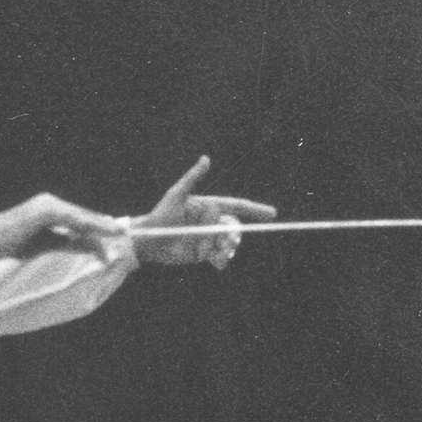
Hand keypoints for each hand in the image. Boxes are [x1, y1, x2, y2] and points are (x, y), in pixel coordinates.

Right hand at [0, 193, 124, 260]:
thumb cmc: (12, 245)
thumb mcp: (46, 246)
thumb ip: (68, 243)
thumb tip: (92, 247)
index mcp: (50, 210)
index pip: (80, 219)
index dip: (99, 226)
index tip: (116, 233)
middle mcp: (50, 202)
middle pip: (83, 215)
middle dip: (103, 224)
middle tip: (124, 231)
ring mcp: (46, 204)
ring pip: (78, 215)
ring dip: (98, 224)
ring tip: (116, 231)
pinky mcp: (41, 210)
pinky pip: (67, 217)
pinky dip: (83, 223)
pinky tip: (96, 229)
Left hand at [129, 156, 276, 267]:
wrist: (150, 240)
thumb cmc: (162, 213)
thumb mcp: (177, 194)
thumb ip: (193, 177)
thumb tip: (206, 158)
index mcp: (209, 206)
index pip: (237, 206)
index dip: (255, 209)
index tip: (272, 214)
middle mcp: (211, 222)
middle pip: (234, 227)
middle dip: (235, 234)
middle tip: (227, 240)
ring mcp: (208, 238)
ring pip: (229, 244)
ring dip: (228, 248)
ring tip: (221, 252)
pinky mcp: (203, 254)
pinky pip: (220, 258)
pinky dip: (222, 260)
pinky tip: (217, 263)